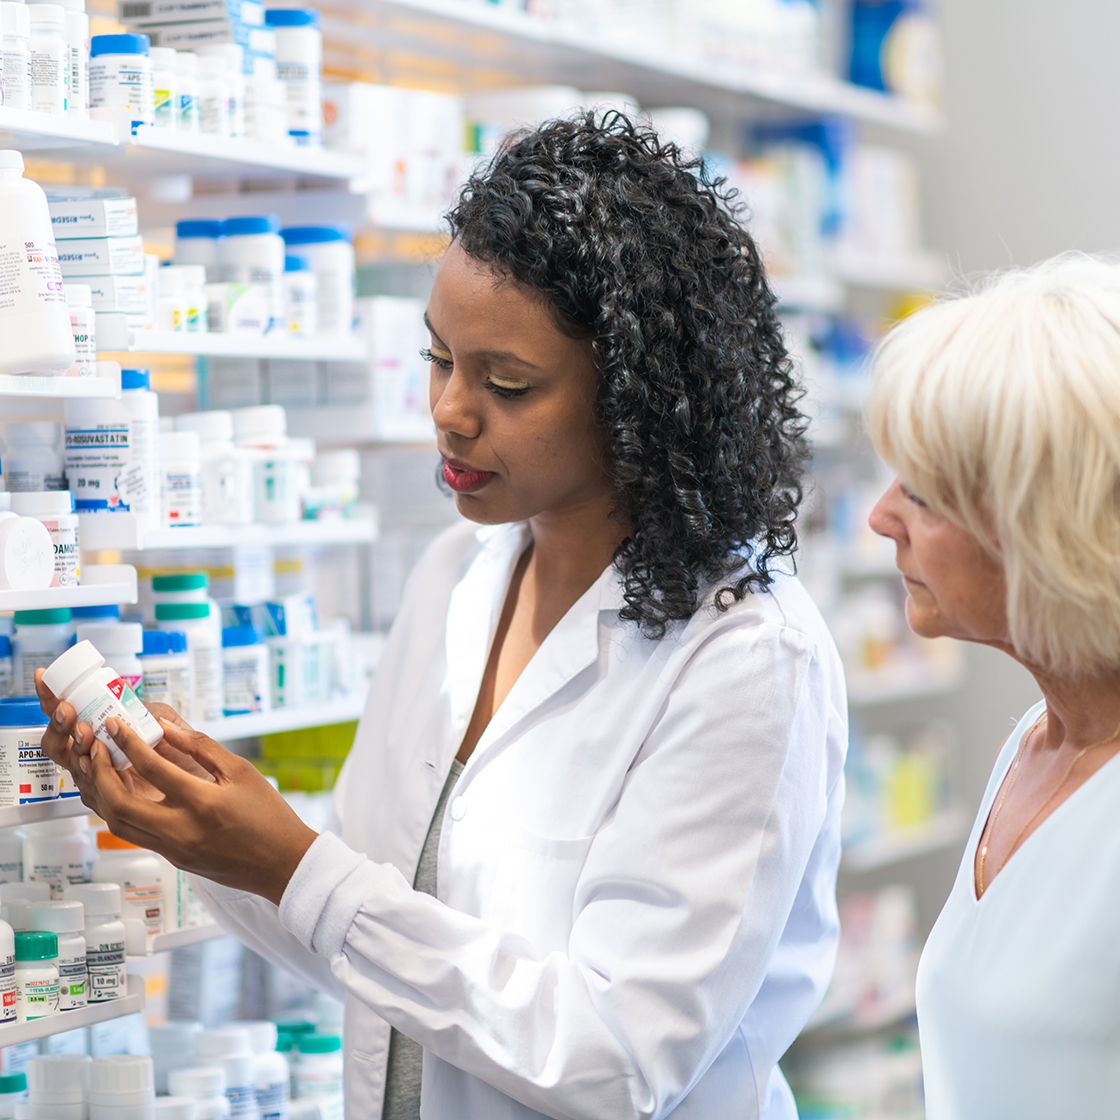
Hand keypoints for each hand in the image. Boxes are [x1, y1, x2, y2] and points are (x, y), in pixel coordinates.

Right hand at [35, 671, 212, 819]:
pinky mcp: (109, 801)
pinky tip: (96, 757)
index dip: (51, 697)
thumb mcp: (168, 723)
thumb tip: (124, 697)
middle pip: (56, 742)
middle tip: (68, 709)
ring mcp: (97, 780)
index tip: (45, 677)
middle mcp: (92, 757)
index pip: (67, 715)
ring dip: (75, 744)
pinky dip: (91, 769)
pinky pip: (91, 787)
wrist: (206, 787)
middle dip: (57, 724)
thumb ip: (147, 710)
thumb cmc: (186, 755)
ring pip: (71, 763)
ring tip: (85, 730)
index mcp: (101, 734)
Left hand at [35, 673, 317, 905]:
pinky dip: (122, 811)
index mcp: (203, 802)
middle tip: (98, 749)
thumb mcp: (242, 771)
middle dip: (100, 773)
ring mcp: (174, 849)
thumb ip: (202, 747)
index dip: (128, 742)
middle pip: (120, 803)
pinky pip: (135, 834)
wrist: (281, 863)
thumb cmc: (269, 815)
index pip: (152, 767)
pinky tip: (125, 793)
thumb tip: (168, 727)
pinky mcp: (173, 859)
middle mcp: (182, 829)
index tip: (116, 725)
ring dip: (104, 795)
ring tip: (103, 770)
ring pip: (119, 824)